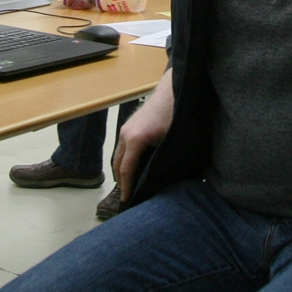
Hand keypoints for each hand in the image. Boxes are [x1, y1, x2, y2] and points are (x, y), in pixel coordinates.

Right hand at [113, 70, 173, 201]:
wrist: (172, 91)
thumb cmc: (174, 115)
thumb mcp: (172, 141)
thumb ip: (166, 161)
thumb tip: (169, 181)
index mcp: (135, 139)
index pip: (126, 169)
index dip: (127, 187)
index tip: (127, 200)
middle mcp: (125, 134)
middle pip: (118, 164)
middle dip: (121, 182)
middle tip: (127, 197)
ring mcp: (125, 129)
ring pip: (118, 156)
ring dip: (121, 172)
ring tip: (129, 186)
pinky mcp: (128, 127)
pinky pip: (122, 149)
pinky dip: (124, 161)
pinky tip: (132, 170)